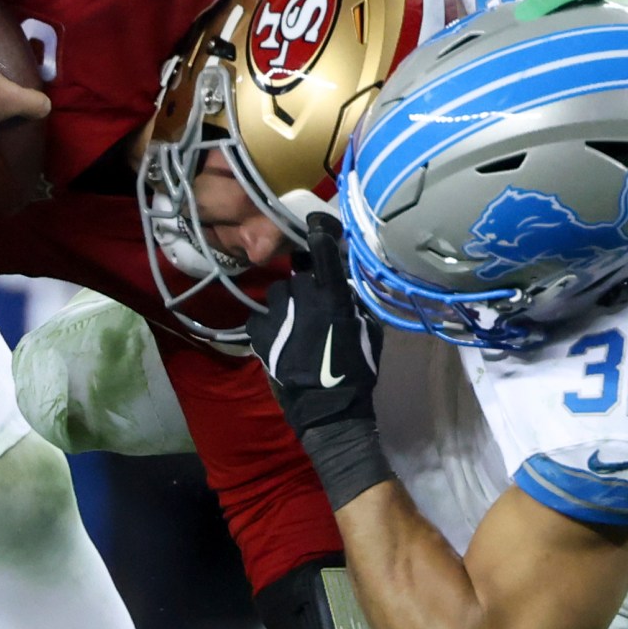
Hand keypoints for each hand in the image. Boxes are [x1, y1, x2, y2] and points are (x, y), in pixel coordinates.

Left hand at [249, 212, 391, 507]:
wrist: (326, 408)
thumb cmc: (356, 371)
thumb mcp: (369, 331)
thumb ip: (356, 302)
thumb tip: (348, 282)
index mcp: (333, 296)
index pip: (322, 249)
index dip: (319, 230)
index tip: (317, 220)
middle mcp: (303, 298)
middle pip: (300, 273)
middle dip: (307, 282)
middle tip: (316, 301)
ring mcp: (277, 315)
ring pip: (279, 292)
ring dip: (288, 301)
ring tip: (297, 322)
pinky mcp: (258, 333)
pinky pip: (261, 315)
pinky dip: (270, 321)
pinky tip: (280, 335)